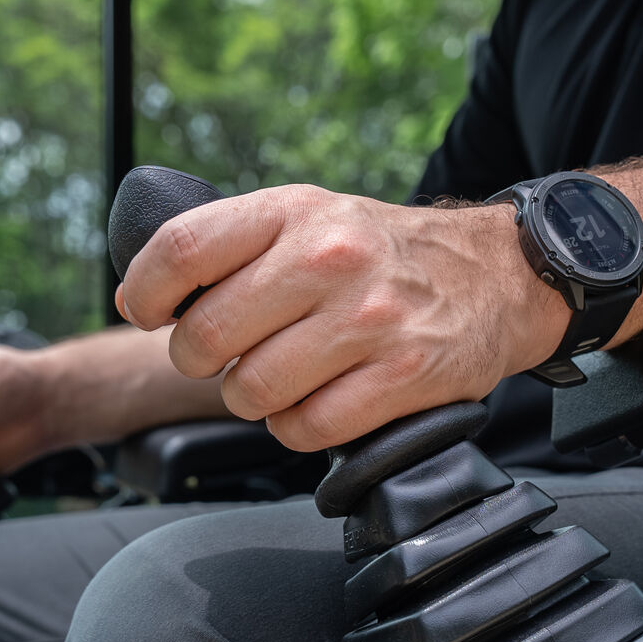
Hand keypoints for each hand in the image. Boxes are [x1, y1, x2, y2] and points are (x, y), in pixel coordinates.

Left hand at [117, 186, 570, 450]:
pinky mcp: (401, 376)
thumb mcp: (314, 218)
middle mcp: (329, 259)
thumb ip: (238, 246)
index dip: (144, 293)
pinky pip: (306, 429)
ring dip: (253, 399)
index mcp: (295, 213)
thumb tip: (149, 295)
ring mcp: (367, 320)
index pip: (181, 251)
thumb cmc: (384, 255)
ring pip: (252, 392)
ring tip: (281, 378)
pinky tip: (318, 403)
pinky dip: (299, 428)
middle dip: (201, 361)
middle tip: (226, 358)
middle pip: (205, 337)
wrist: (498, 275)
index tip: (146, 314)